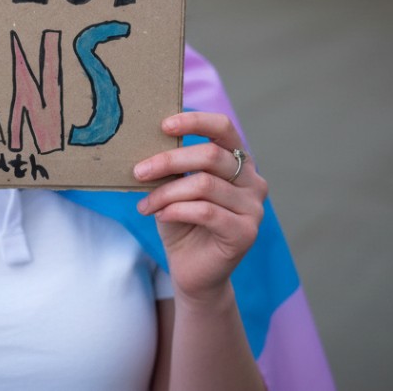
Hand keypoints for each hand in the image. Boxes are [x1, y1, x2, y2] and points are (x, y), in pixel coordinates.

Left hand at [133, 112, 267, 303]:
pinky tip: (160, 215)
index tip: (163, 125)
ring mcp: (254, 208)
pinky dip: (176, 210)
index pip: (224, 128)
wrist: (192, 271)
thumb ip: (173, 165)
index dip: (195, 121)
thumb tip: (146, 140)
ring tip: (146, 204)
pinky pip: (206, 211)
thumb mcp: (174, 187)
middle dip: (168, 161)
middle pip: (211, 156)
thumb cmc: (181, 222)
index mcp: (238, 161)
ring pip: (204, 185)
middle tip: (138, 171)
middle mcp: (252, 181)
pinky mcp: (246, 232)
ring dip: (167, 192)